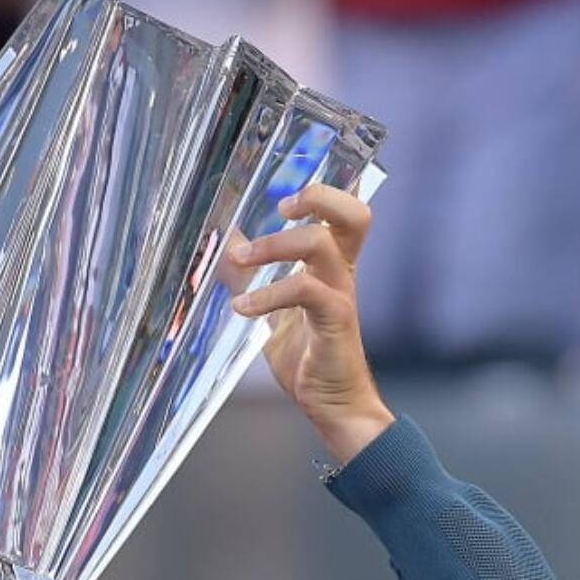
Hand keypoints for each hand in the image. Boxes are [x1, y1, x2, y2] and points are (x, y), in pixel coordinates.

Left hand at [228, 183, 392, 463]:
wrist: (333, 406)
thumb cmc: (307, 359)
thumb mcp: (268, 308)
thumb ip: (250, 275)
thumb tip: (226, 244)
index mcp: (332, 265)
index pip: (343, 213)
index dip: (326, 186)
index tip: (288, 173)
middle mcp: (342, 273)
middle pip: (353, 214)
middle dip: (318, 197)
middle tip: (281, 207)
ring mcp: (341, 294)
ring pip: (320, 243)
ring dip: (274, 245)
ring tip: (241, 258)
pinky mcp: (335, 320)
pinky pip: (303, 290)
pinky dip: (268, 294)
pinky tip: (243, 307)